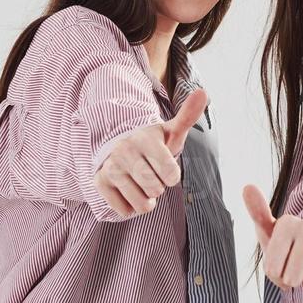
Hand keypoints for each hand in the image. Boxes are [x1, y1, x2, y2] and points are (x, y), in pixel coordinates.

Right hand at [93, 88, 207, 217]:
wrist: (119, 148)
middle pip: (155, 189)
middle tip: (152, 176)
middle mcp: (124, 151)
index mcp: (145, 138)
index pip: (171, 175)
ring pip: (141, 204)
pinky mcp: (99, 183)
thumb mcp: (171, 132)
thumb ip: (188, 116)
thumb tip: (203, 92)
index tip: (166, 168)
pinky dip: (130, 206)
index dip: (172, 176)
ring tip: (141, 184)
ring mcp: (110, 167)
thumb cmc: (153, 145)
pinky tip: (128, 190)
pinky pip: (124, 211)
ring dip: (146, 200)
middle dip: (158, 188)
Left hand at [243, 184, 302, 295]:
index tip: (281, 264)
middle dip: (293, 281)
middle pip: (292, 277)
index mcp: (288, 223)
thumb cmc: (292, 244)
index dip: (276, 274)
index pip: (272, 269)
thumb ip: (258, 214)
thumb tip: (247, 186)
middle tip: (297, 270)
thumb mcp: (272, 232)